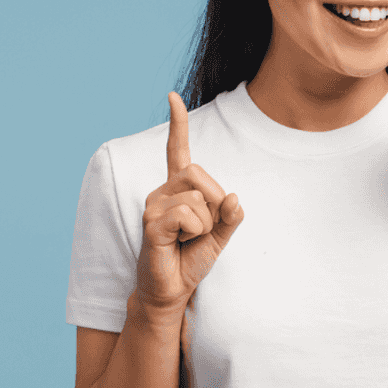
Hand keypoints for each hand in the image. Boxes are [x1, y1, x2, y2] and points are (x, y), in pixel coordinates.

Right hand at [132, 92, 244, 320]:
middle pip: (199, 174)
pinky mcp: (151, 222)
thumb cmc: (191, 260)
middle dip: (214, 203)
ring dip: (205, 224)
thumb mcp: (220, 236)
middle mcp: (162, 191)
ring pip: (198, 198)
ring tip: (188, 240)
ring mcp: (153, 205)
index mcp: (178, 190)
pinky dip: (194, 232)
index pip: (177, 151)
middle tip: (202, 230)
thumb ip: (230, 217)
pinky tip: (179, 243)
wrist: (173, 290)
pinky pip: (188, 215)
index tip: (173, 97)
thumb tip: (235, 198)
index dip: (177, 125)